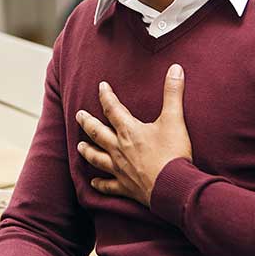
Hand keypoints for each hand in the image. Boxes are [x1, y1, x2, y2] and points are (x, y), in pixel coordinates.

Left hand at [75, 65, 191, 206]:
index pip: (112, 109)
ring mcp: (120, 169)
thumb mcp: (174, 119)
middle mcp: (119, 149)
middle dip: (87, 122)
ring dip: (87, 151)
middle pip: (98, 133)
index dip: (106, 96)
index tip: (101, 87)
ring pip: (97, 158)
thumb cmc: (173, 153)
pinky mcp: (125, 186)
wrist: (172, 186)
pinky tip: (93, 182)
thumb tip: (175, 68)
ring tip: (79, 146)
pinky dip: (100, 184)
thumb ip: (173, 93)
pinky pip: (108, 185)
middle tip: (78, 115)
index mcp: (129, 131)